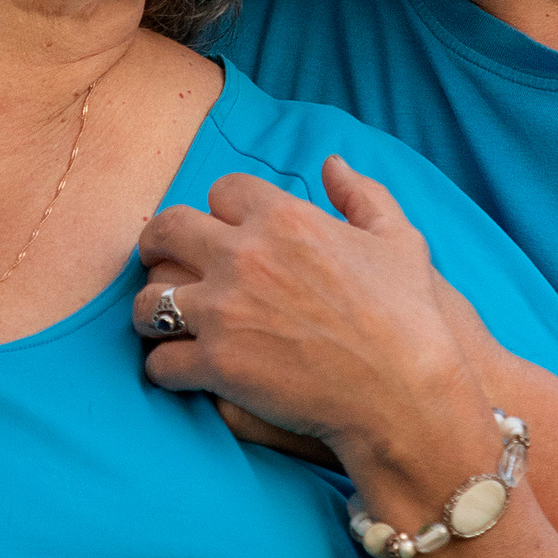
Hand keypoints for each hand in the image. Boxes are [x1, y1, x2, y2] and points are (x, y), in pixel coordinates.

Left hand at [134, 156, 491, 518]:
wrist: (405, 394)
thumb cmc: (410, 318)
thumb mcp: (399, 240)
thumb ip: (362, 195)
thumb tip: (333, 163)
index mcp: (284, 218)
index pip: (222, 191)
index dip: (221, 209)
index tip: (223, 228)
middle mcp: (244, 256)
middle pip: (167, 230)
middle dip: (158, 244)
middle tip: (160, 260)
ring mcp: (224, 312)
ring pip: (148, 300)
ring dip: (151, 310)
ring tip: (161, 322)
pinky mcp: (217, 366)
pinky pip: (161, 362)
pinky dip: (165, 368)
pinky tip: (178, 371)